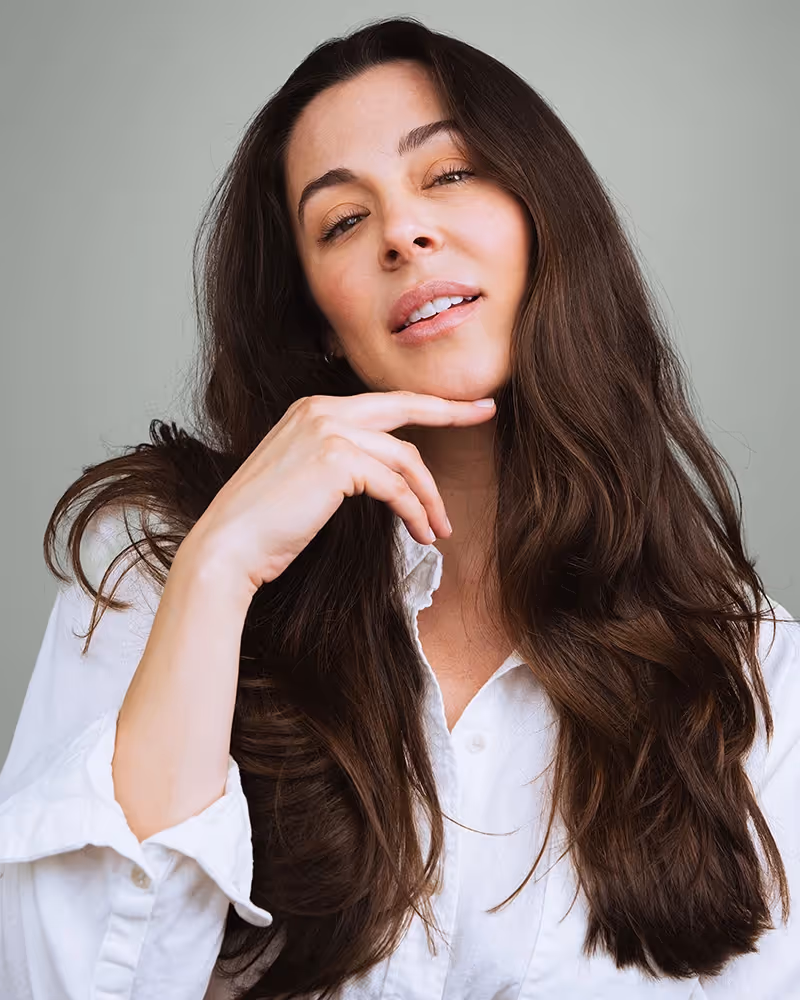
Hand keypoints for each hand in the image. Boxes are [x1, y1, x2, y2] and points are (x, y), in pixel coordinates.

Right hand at [181, 391, 495, 595]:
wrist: (228, 546)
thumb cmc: (263, 524)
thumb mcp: (304, 479)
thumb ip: (339, 460)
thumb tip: (385, 473)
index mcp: (312, 409)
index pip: (382, 404)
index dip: (425, 404)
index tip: (462, 405)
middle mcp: (320, 410)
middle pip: (404, 408)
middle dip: (451, 410)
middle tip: (486, 414)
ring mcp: (328, 431)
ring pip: (405, 459)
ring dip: (429, 497)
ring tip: (439, 529)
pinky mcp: (336, 460)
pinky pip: (396, 486)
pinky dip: (415, 512)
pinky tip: (422, 533)